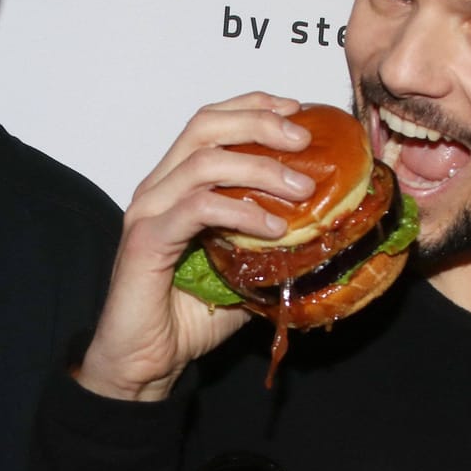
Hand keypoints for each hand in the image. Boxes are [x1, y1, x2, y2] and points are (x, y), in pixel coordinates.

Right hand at [76, 92, 313, 401]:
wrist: (146, 363)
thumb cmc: (188, 318)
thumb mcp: (244, 269)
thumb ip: (271, 242)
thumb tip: (325, 227)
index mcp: (174, 184)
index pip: (210, 122)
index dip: (253, 107)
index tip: (298, 111)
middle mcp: (157, 188)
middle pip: (205, 126)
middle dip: (259, 122)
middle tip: (305, 140)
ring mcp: (149, 212)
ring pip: (203, 161)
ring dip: (260, 168)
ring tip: (302, 188)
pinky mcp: (147, 241)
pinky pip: (197, 208)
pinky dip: (240, 210)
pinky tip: (273, 226)